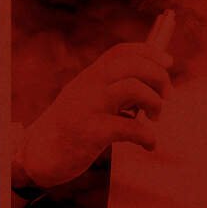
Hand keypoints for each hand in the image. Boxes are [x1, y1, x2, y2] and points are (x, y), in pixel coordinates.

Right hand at [19, 42, 171, 187]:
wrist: (38, 155)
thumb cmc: (70, 129)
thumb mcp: (86, 100)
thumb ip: (111, 89)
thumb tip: (152, 84)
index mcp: (89, 77)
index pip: (120, 52)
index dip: (148, 52)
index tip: (168, 63)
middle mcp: (88, 86)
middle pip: (131, 65)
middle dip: (158, 76)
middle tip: (168, 96)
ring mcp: (88, 108)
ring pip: (132, 88)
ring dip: (155, 101)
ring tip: (156, 117)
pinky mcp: (91, 133)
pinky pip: (130, 127)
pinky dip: (148, 136)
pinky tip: (149, 144)